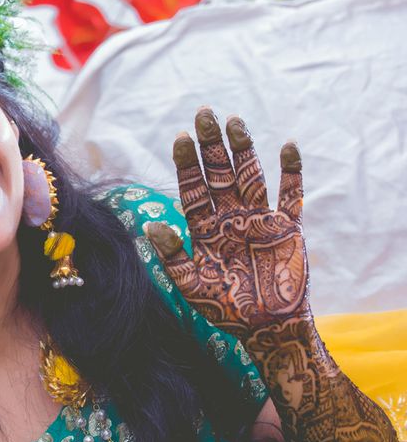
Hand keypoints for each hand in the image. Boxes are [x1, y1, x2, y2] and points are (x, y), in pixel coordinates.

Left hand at [144, 107, 308, 339]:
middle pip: (219, 173)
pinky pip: (290, 194)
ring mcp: (259, 219)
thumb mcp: (191, 286)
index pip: (193, 188)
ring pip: (250, 175)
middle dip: (211, 144)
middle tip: (204, 112)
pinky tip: (287, 146)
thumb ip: (172, 256)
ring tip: (234, 120)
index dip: (187, 163)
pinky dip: (291, 172)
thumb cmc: (226, 311)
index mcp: (205, 228)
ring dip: (243, 148)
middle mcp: (230, 217)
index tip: (180, 137)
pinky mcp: (287, 228)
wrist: (268, 329)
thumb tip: (150, 226)